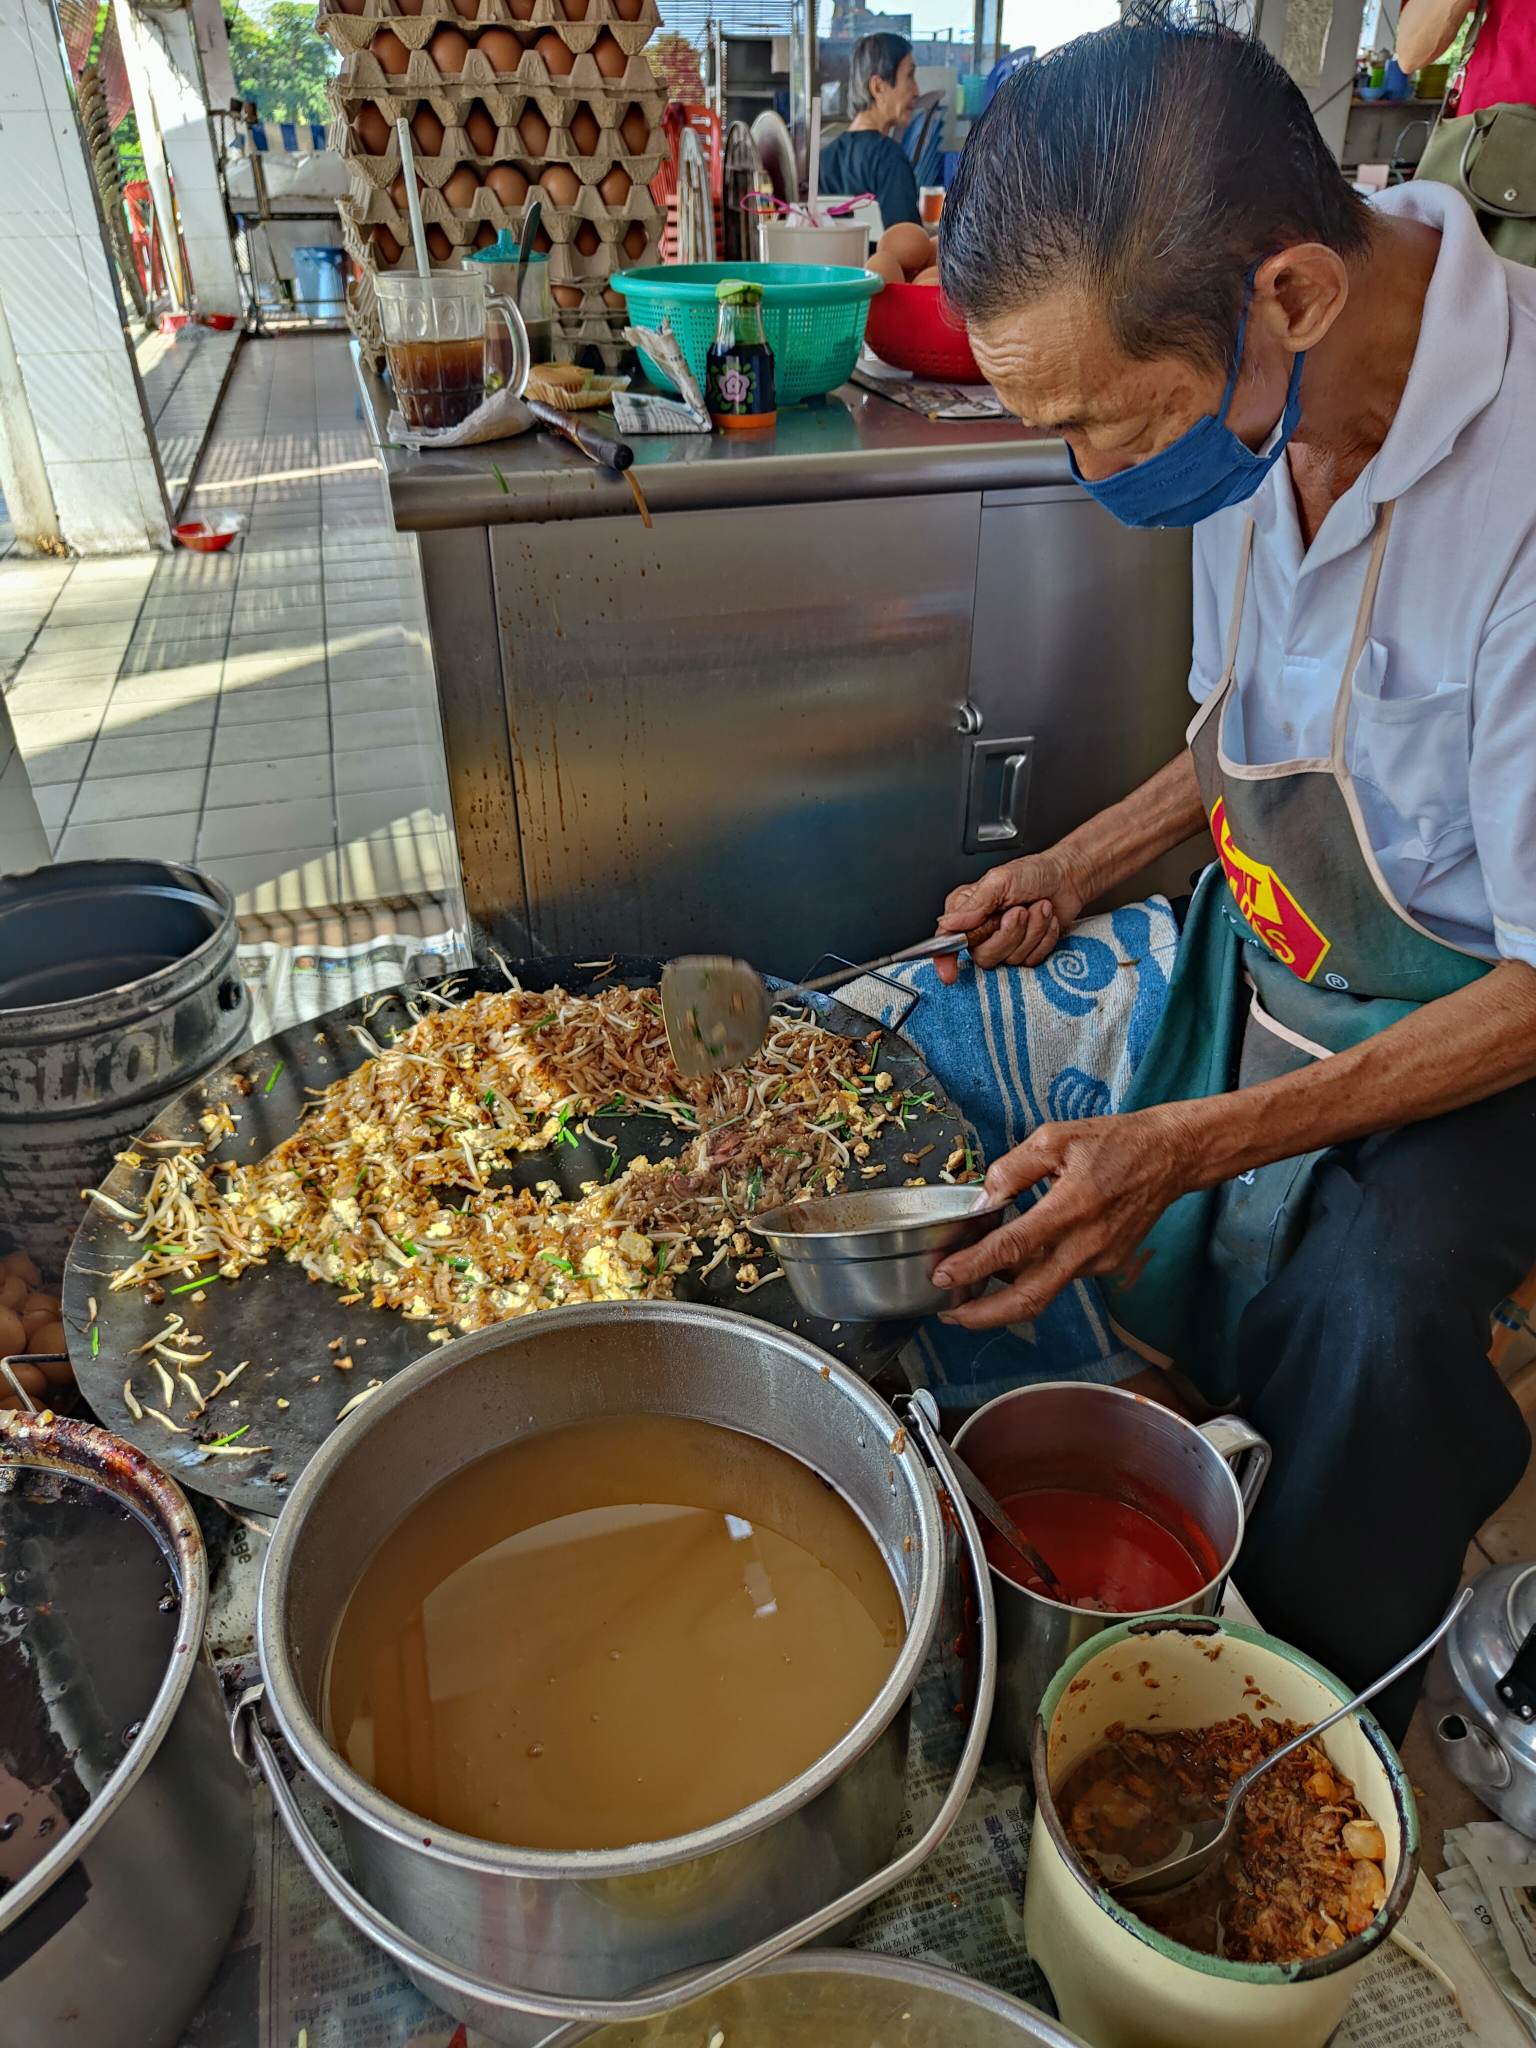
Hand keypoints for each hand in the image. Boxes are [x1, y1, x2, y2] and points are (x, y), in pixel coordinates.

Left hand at [931, 1108, 1196, 1328]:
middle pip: (1030, 1297)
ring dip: (1003, 1300)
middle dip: (985, 1314)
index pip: (1013, 1248)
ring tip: (967, 1294)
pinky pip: (1060, 1278)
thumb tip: (983, 1199)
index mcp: (1071, 1207)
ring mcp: (1099, 1260)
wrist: (1169, 1157)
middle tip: (950, 1315)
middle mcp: (1087, 1244)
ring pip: (1043, 1292)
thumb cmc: (1113, 1142)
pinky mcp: (1107, 1265)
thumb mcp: (1055, 1138)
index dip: (974, 1266)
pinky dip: (1030, 1279)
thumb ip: (1012, 1169)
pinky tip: (1007, 1267)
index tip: (943, 1276)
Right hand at [933, 846, 1092, 983]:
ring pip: (1011, 959)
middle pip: (984, 956)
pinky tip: (1045, 921)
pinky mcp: (1024, 952)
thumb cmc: (1033, 873)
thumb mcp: (1000, 880)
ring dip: (1032, 931)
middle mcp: (982, 931)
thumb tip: (948, 923)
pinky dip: (1044, 938)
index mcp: (967, 911)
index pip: (947, 941)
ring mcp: (1004, 944)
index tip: (949, 974)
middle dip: (1009, 933)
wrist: (1066, 878)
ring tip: (1036, 909)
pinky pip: (1031, 961)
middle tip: (1019, 910)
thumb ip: (973, 905)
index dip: (945, 960)